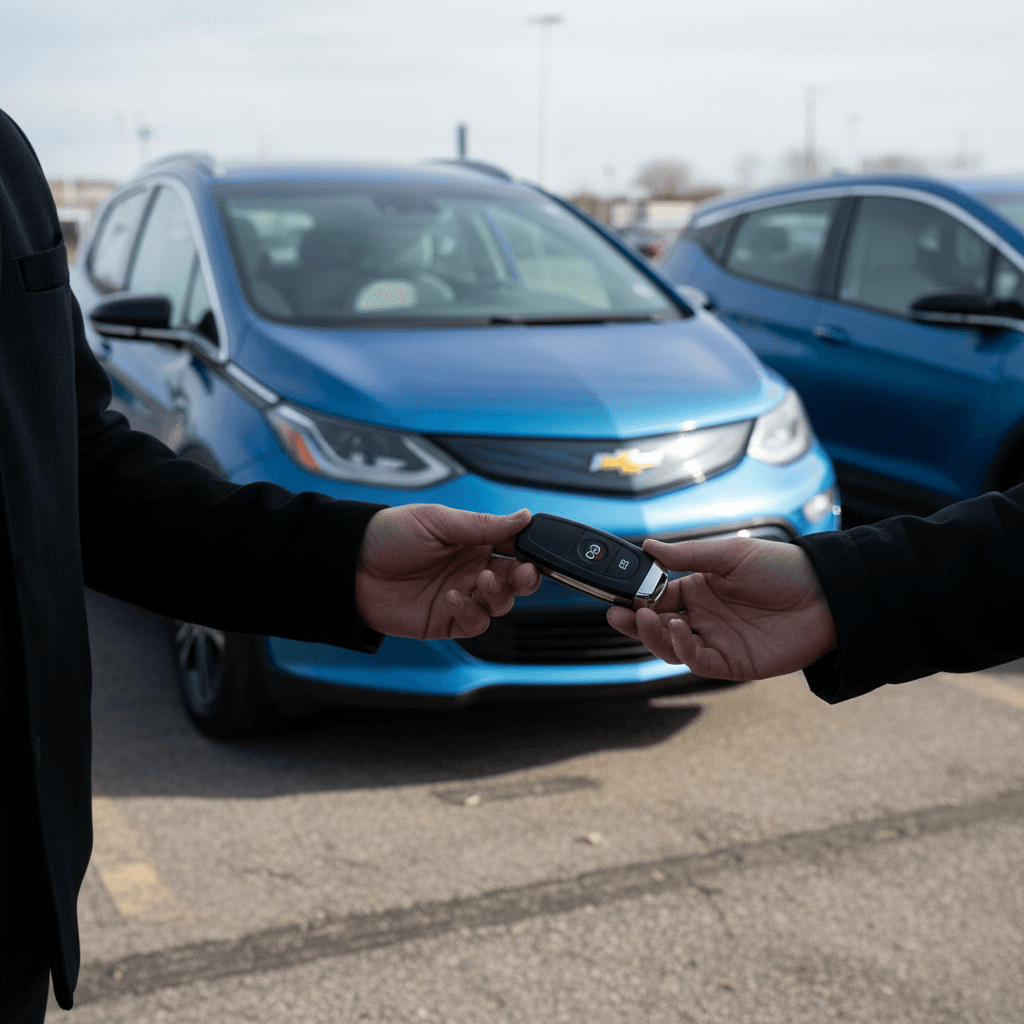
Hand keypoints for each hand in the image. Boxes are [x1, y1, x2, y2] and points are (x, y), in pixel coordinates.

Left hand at [356, 505, 541, 639]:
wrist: (349, 567)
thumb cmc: (387, 535)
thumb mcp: (437, 521)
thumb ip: (483, 525)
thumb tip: (524, 517)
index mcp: (472, 541)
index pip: (513, 547)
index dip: (528, 551)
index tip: (533, 551)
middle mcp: (470, 569)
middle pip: (515, 580)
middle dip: (524, 578)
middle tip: (520, 573)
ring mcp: (460, 596)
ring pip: (500, 604)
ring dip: (499, 594)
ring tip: (480, 580)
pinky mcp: (445, 621)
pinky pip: (474, 624)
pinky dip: (471, 613)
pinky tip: (452, 597)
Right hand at [605, 537, 836, 679]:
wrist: (826, 595)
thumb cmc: (782, 568)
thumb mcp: (730, 554)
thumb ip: (687, 555)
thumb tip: (648, 547)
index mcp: (700, 590)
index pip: (657, 597)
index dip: (636, 598)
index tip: (618, 595)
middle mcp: (704, 618)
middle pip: (658, 626)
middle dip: (635, 622)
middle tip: (617, 614)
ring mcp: (717, 641)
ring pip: (672, 647)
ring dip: (654, 635)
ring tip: (648, 619)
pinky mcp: (733, 663)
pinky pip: (698, 661)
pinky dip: (682, 649)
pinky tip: (676, 630)